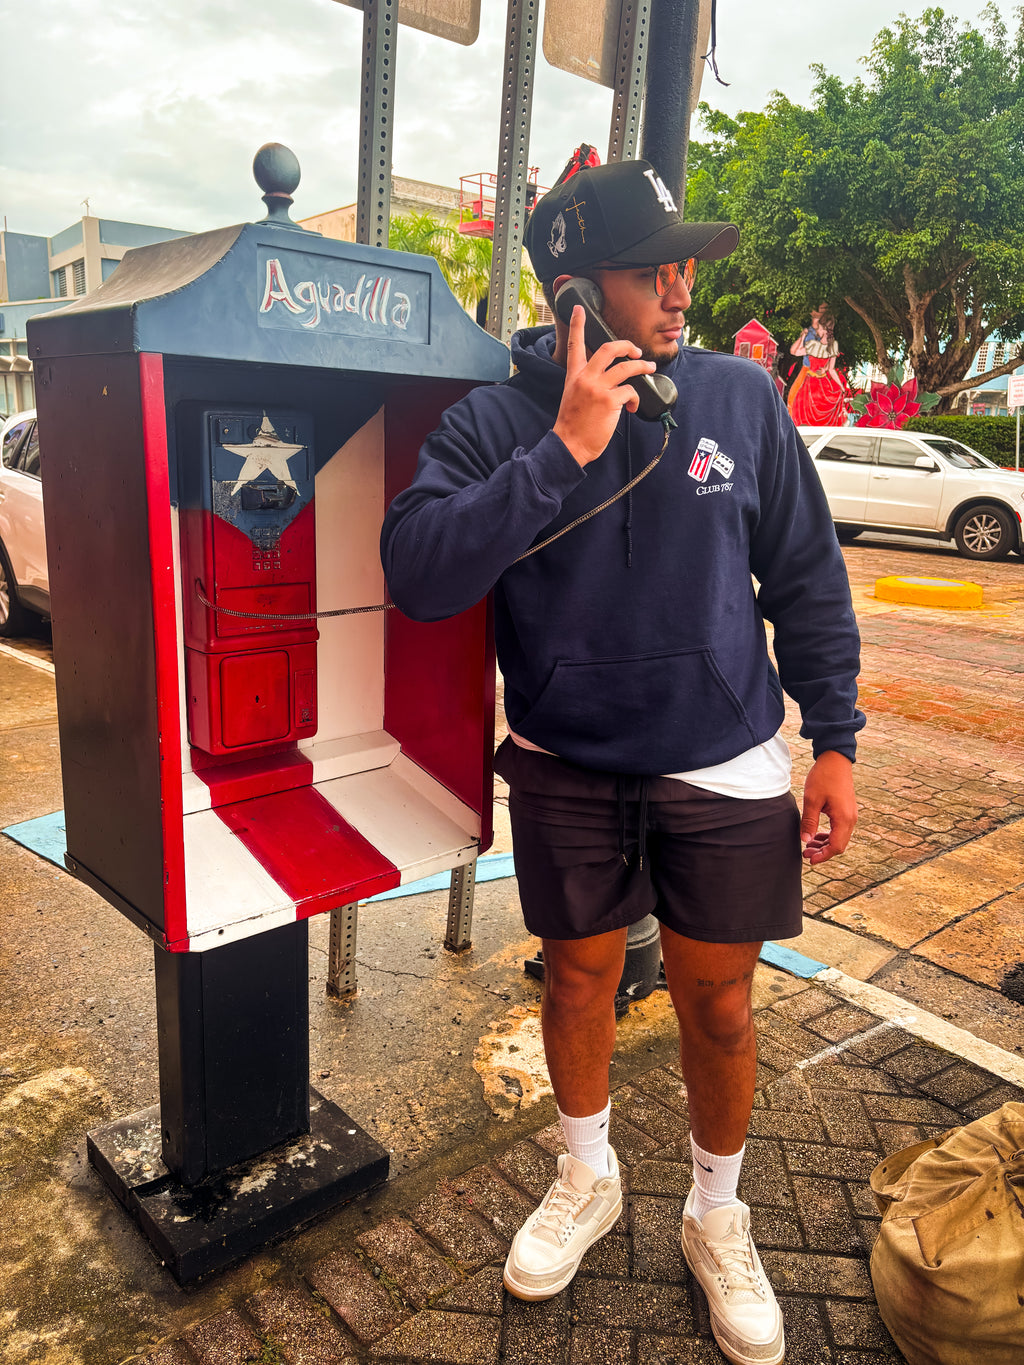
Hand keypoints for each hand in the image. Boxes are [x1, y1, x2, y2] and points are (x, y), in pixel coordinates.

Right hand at [553, 305, 656, 466]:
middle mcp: (585, 378)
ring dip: (642, 367)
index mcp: (574, 376)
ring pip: (626, 367)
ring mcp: (598, 388)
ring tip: (649, 369)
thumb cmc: (573, 425)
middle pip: (608, 349)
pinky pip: (630, 391)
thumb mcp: (573, 397)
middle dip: (626, 346)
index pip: (574, 345)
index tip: (578, 309)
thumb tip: (610, 379)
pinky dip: (635, 399)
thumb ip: (586, 383)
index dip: (577, 325)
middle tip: (636, 351)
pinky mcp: (609, 402)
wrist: (569, 445)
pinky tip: (631, 408)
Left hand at [800, 751, 856, 864]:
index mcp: (843, 818)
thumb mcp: (811, 800)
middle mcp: (851, 819)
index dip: (823, 856)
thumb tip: (805, 841)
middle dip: (823, 852)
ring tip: (808, 845)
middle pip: (839, 845)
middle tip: (805, 853)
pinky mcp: (847, 810)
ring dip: (825, 844)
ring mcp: (851, 814)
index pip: (836, 846)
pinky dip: (829, 834)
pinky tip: (817, 834)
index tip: (809, 860)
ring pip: (840, 837)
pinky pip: (840, 829)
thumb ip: (809, 822)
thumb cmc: (823, 777)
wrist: (835, 759)